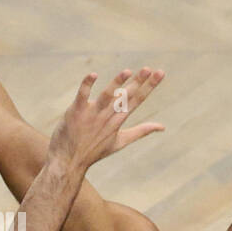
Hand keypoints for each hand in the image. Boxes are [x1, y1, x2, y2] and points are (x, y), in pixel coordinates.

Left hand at [47, 67, 165, 169]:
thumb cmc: (95, 151)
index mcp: (119, 121)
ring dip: (117, 83)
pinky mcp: (76, 112)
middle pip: (125, 96)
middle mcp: (107, 116)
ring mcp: (91, 114)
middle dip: (138, 82)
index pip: (137, 100)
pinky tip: (93, 74)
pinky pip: (82, 96)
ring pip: (106, 96)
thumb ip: (141, 131)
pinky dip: (87, 85)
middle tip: (149, 69)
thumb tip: (162, 127)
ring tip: (128, 71)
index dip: (149, 86)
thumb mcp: (121, 142)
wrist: (69, 161)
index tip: (160, 73)